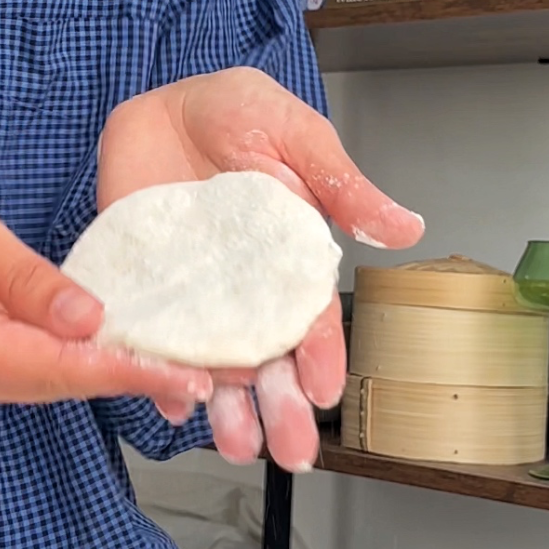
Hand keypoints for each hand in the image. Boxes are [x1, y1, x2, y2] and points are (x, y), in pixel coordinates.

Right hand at [0, 159, 213, 413]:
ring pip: (49, 380)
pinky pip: (34, 365)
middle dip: (131, 378)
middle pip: (56, 383)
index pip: (51, 367)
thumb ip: (23, 275)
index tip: (184, 374)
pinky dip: (83, 359)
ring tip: (186, 371)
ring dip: (113, 373)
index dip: (121, 370)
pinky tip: (132, 350)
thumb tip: (89, 320)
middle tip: (209, 378)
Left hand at [98, 68, 423, 469]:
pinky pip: (148, 335)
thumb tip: (406, 228)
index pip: (309, 319)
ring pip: (210, 363)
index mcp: (288, 258)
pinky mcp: (143, 283)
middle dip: (280, 407)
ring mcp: (192, 291)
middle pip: (266, 359)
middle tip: (289, 450)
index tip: (325, 393)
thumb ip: (343, 187)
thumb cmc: (240, 112)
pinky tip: (165, 397)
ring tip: (234, 444)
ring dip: (222, 407)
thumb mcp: (299, 139)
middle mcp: (242, 288)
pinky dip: (152, 368)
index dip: (320, 357)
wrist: (165, 98)